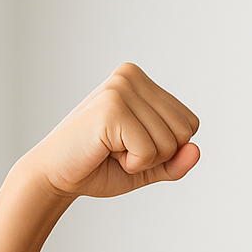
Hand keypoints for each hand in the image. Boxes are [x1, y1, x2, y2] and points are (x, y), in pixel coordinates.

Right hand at [19, 63, 200, 199]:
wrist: (56, 175)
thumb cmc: (100, 166)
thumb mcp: (150, 165)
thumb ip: (177, 160)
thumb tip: (196, 149)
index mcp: (142, 81)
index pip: (190, 123)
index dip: (167, 148)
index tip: (131, 144)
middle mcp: (131, 76)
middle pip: (185, 132)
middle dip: (158, 154)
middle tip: (120, 149)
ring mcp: (121, 88)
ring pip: (170, 143)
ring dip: (143, 159)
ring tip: (111, 149)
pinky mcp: (112, 107)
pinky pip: (150, 152)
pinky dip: (133, 164)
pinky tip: (105, 152)